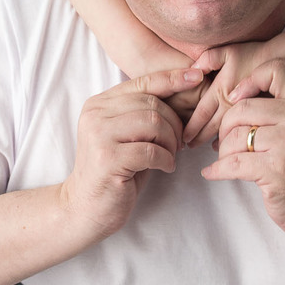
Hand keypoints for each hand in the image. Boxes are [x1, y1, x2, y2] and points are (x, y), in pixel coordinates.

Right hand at [60, 68, 204, 240]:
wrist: (85, 209)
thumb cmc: (116, 170)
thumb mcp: (126, 134)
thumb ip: (142, 112)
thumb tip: (184, 87)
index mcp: (99, 104)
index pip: (142, 82)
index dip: (172, 78)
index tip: (198, 76)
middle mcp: (95, 115)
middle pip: (151, 104)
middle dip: (175, 123)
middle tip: (179, 143)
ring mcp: (98, 136)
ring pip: (153, 123)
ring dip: (171, 141)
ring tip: (171, 155)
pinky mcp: (107, 159)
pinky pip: (151, 151)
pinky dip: (166, 159)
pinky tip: (165, 167)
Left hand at [184, 42, 270, 145]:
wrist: (283, 60)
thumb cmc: (253, 54)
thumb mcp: (228, 51)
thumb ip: (208, 58)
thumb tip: (192, 72)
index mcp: (220, 90)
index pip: (201, 115)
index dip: (191, 128)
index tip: (184, 137)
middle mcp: (230, 104)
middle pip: (211, 128)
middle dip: (198, 139)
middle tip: (188, 148)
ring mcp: (246, 112)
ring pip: (227, 133)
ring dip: (216, 143)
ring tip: (205, 151)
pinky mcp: (259, 116)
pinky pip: (243, 134)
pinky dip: (235, 143)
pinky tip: (230, 148)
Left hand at [200, 59, 284, 239]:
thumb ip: (275, 110)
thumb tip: (230, 96)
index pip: (276, 69)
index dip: (251, 79)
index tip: (238, 98)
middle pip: (242, 107)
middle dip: (225, 127)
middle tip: (226, 141)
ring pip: (234, 137)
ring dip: (222, 152)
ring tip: (226, 160)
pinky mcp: (277, 171)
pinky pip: (232, 164)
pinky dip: (217, 170)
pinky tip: (212, 173)